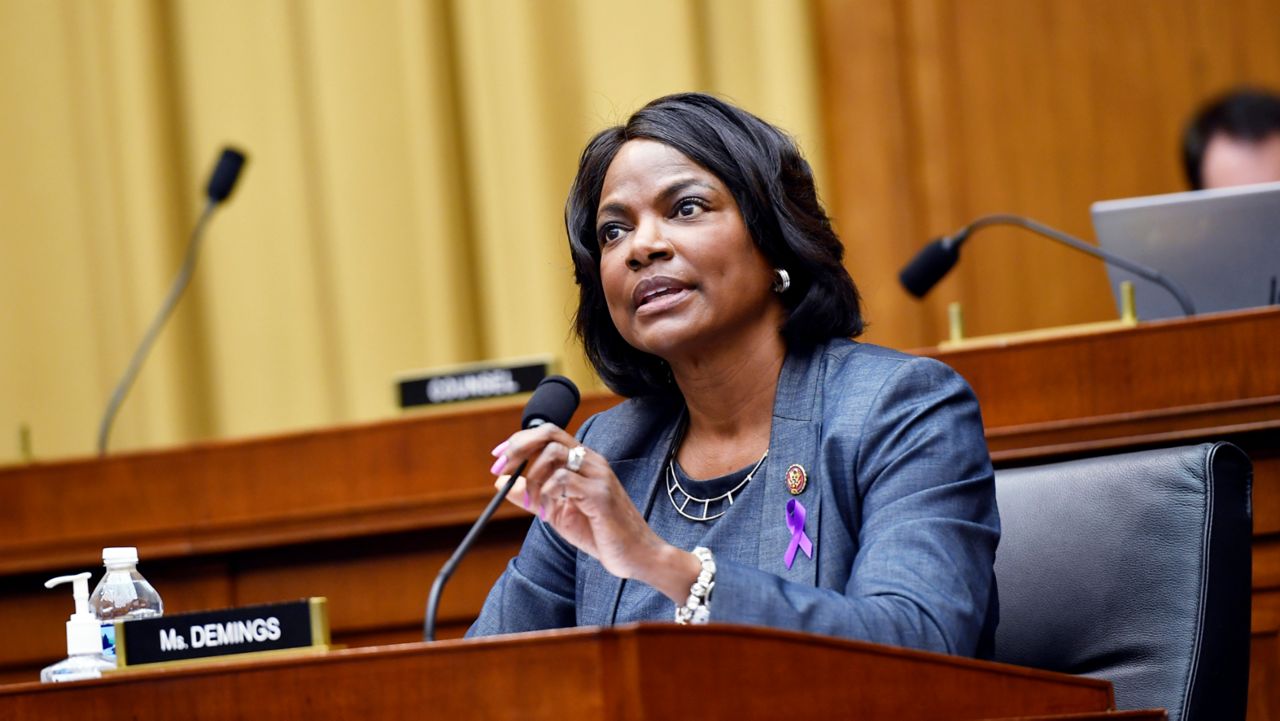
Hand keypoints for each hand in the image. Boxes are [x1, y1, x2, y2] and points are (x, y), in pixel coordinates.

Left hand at [490, 425, 699, 601]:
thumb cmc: (601, 533)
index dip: (519, 441)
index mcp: (583, 461)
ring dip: (532, 480)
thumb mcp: (558, 512)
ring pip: (553, 455)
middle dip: (518, 449)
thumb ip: (532, 495)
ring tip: (532, 505)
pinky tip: (548, 514)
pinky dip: (547, 495)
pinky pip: (563, 480)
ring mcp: (598, 476)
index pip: (548, 433)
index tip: (497, 458)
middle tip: (501, 469)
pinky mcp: (600, 495)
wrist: (636, 556)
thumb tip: (499, 483)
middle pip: (549, 433)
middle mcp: (592, 461)